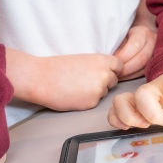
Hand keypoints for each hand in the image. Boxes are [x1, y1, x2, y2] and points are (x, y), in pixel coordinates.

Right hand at [8, 50, 122, 110]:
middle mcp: (105, 75)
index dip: (112, 69)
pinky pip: (95, 102)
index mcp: (103, 60)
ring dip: (96, 91)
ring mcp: (99, 90)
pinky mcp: (91, 103)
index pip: (120, 66)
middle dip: (105, 81)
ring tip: (77, 87)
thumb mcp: (84, 58)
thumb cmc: (59, 66)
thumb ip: (99, 65)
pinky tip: (74, 95)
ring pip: (104, 92)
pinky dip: (87, 100)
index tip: (104, 71)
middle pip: (114, 80)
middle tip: (87, 80)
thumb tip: (110, 72)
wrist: (42, 78)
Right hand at [107, 70, 162, 141]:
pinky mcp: (130, 105)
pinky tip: (128, 128)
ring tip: (146, 126)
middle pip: (142, 95)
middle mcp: (153, 88)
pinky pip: (114, 111)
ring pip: (122, 101)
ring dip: (131, 117)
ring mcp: (139, 97)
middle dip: (153, 113)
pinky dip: (116, 121)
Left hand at [114, 25, 156, 80]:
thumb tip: (108, 58)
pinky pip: (143, 73)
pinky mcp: (153, 64)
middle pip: (141, 59)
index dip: (122, 56)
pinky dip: (131, 76)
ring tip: (116, 75)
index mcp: (143, 32)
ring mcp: (155, 54)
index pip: (134, 45)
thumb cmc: (125, 35)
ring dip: (128, 74)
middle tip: (113, 72)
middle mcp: (153, 43)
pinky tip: (122, 76)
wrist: (138, 35)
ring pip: (143, 68)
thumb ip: (116, 44)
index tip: (111, 62)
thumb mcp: (120, 35)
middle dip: (125, 68)